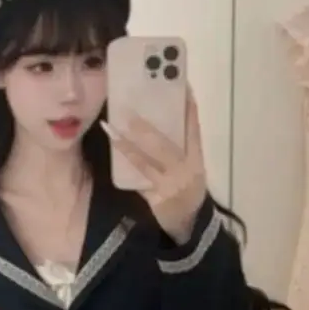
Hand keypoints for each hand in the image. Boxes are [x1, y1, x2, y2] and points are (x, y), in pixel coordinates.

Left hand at [102, 86, 207, 243]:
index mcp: (196, 158)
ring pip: (146, 162)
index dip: (188, 107)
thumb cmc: (187, 189)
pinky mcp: (158, 198)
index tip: (180, 85)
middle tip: (129, 111)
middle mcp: (186, 170)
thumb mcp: (191, 167)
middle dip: (146, 128)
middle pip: (164, 145)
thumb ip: (181, 148)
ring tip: (111, 129)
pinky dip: (127, 163)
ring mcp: (171, 185)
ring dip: (127, 144)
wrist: (190, 224)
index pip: (193, 128)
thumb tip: (159, 119)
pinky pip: (139, 178)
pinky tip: (115, 148)